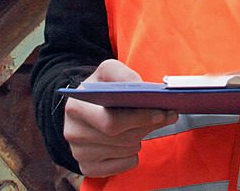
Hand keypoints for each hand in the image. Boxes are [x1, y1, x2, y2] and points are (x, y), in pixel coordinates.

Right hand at [64, 59, 177, 176]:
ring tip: (144, 125)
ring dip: (140, 138)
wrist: (83, 108)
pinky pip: (122, 166)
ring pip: (124, 151)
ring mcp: (79, 153)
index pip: (112, 122)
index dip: (140, 118)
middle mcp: (73, 133)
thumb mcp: (107, 72)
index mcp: (76, 108)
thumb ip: (123, 74)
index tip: (161, 113)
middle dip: (146, 126)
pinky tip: (130, 141)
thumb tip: (140, 87)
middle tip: (166, 116)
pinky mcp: (88, 167)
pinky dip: (131, 155)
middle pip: (121, 138)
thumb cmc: (99, 89)